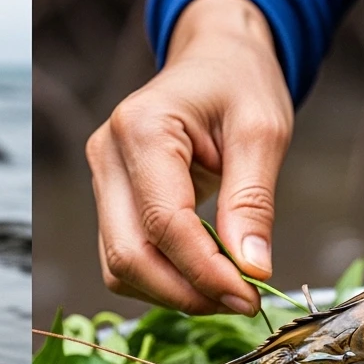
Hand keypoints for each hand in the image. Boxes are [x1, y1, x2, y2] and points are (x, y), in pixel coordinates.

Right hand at [85, 0, 292, 314]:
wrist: (214, 60)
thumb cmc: (239, 83)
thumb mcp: (262, 131)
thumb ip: (252, 201)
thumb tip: (251, 269)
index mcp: (142, 128)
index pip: (164, 222)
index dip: (205, 271)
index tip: (249, 296)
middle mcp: (107, 155)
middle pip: (128, 254)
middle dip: (185, 292)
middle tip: (241, 303)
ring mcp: (101, 179)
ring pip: (119, 266)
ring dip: (172, 292)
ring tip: (226, 291)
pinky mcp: (109, 199)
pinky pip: (124, 257)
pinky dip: (162, 279)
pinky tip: (203, 275)